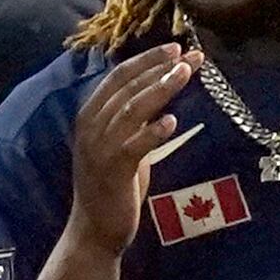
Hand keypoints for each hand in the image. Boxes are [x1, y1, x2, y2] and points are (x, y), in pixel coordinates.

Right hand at [64, 43, 201, 250]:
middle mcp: (91, 127)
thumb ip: (135, 119)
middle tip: (189, 56)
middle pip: (126, 86)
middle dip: (158, 67)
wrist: (95, 231)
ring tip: (184, 74)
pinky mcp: (112, 171)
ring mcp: (99, 148)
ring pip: (131, 109)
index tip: (176, 48)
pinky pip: (133, 146)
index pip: (118, 77)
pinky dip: (152, 132)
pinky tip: (172, 121)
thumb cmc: (113, 186)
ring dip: (159, 89)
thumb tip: (161, 90)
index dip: (147, 60)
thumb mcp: (122, 143)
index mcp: (90, 115)